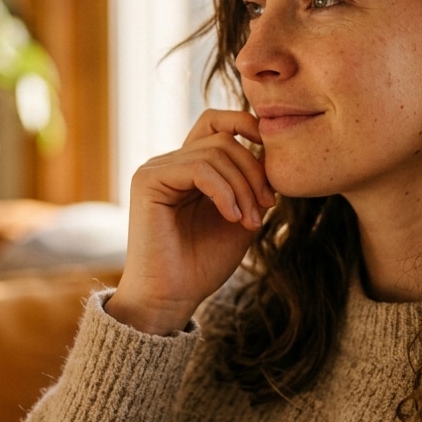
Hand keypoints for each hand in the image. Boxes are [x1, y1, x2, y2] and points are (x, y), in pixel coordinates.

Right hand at [106, 109, 276, 334]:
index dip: (246, 124)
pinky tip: (232, 216)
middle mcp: (169, 162)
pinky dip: (224, 191)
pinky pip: (198, 168)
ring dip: (243, 186)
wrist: (172, 298)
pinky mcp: (148, 180)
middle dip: (254, 170)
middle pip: (223, 138)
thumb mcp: (241, 217)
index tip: (273, 154)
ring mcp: (156, 169)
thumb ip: (251, 184)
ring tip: (249, 221)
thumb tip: (271, 152)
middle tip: (267, 207)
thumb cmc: (202, 264)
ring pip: (215, 152)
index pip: (216, 123)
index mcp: (188, 168)